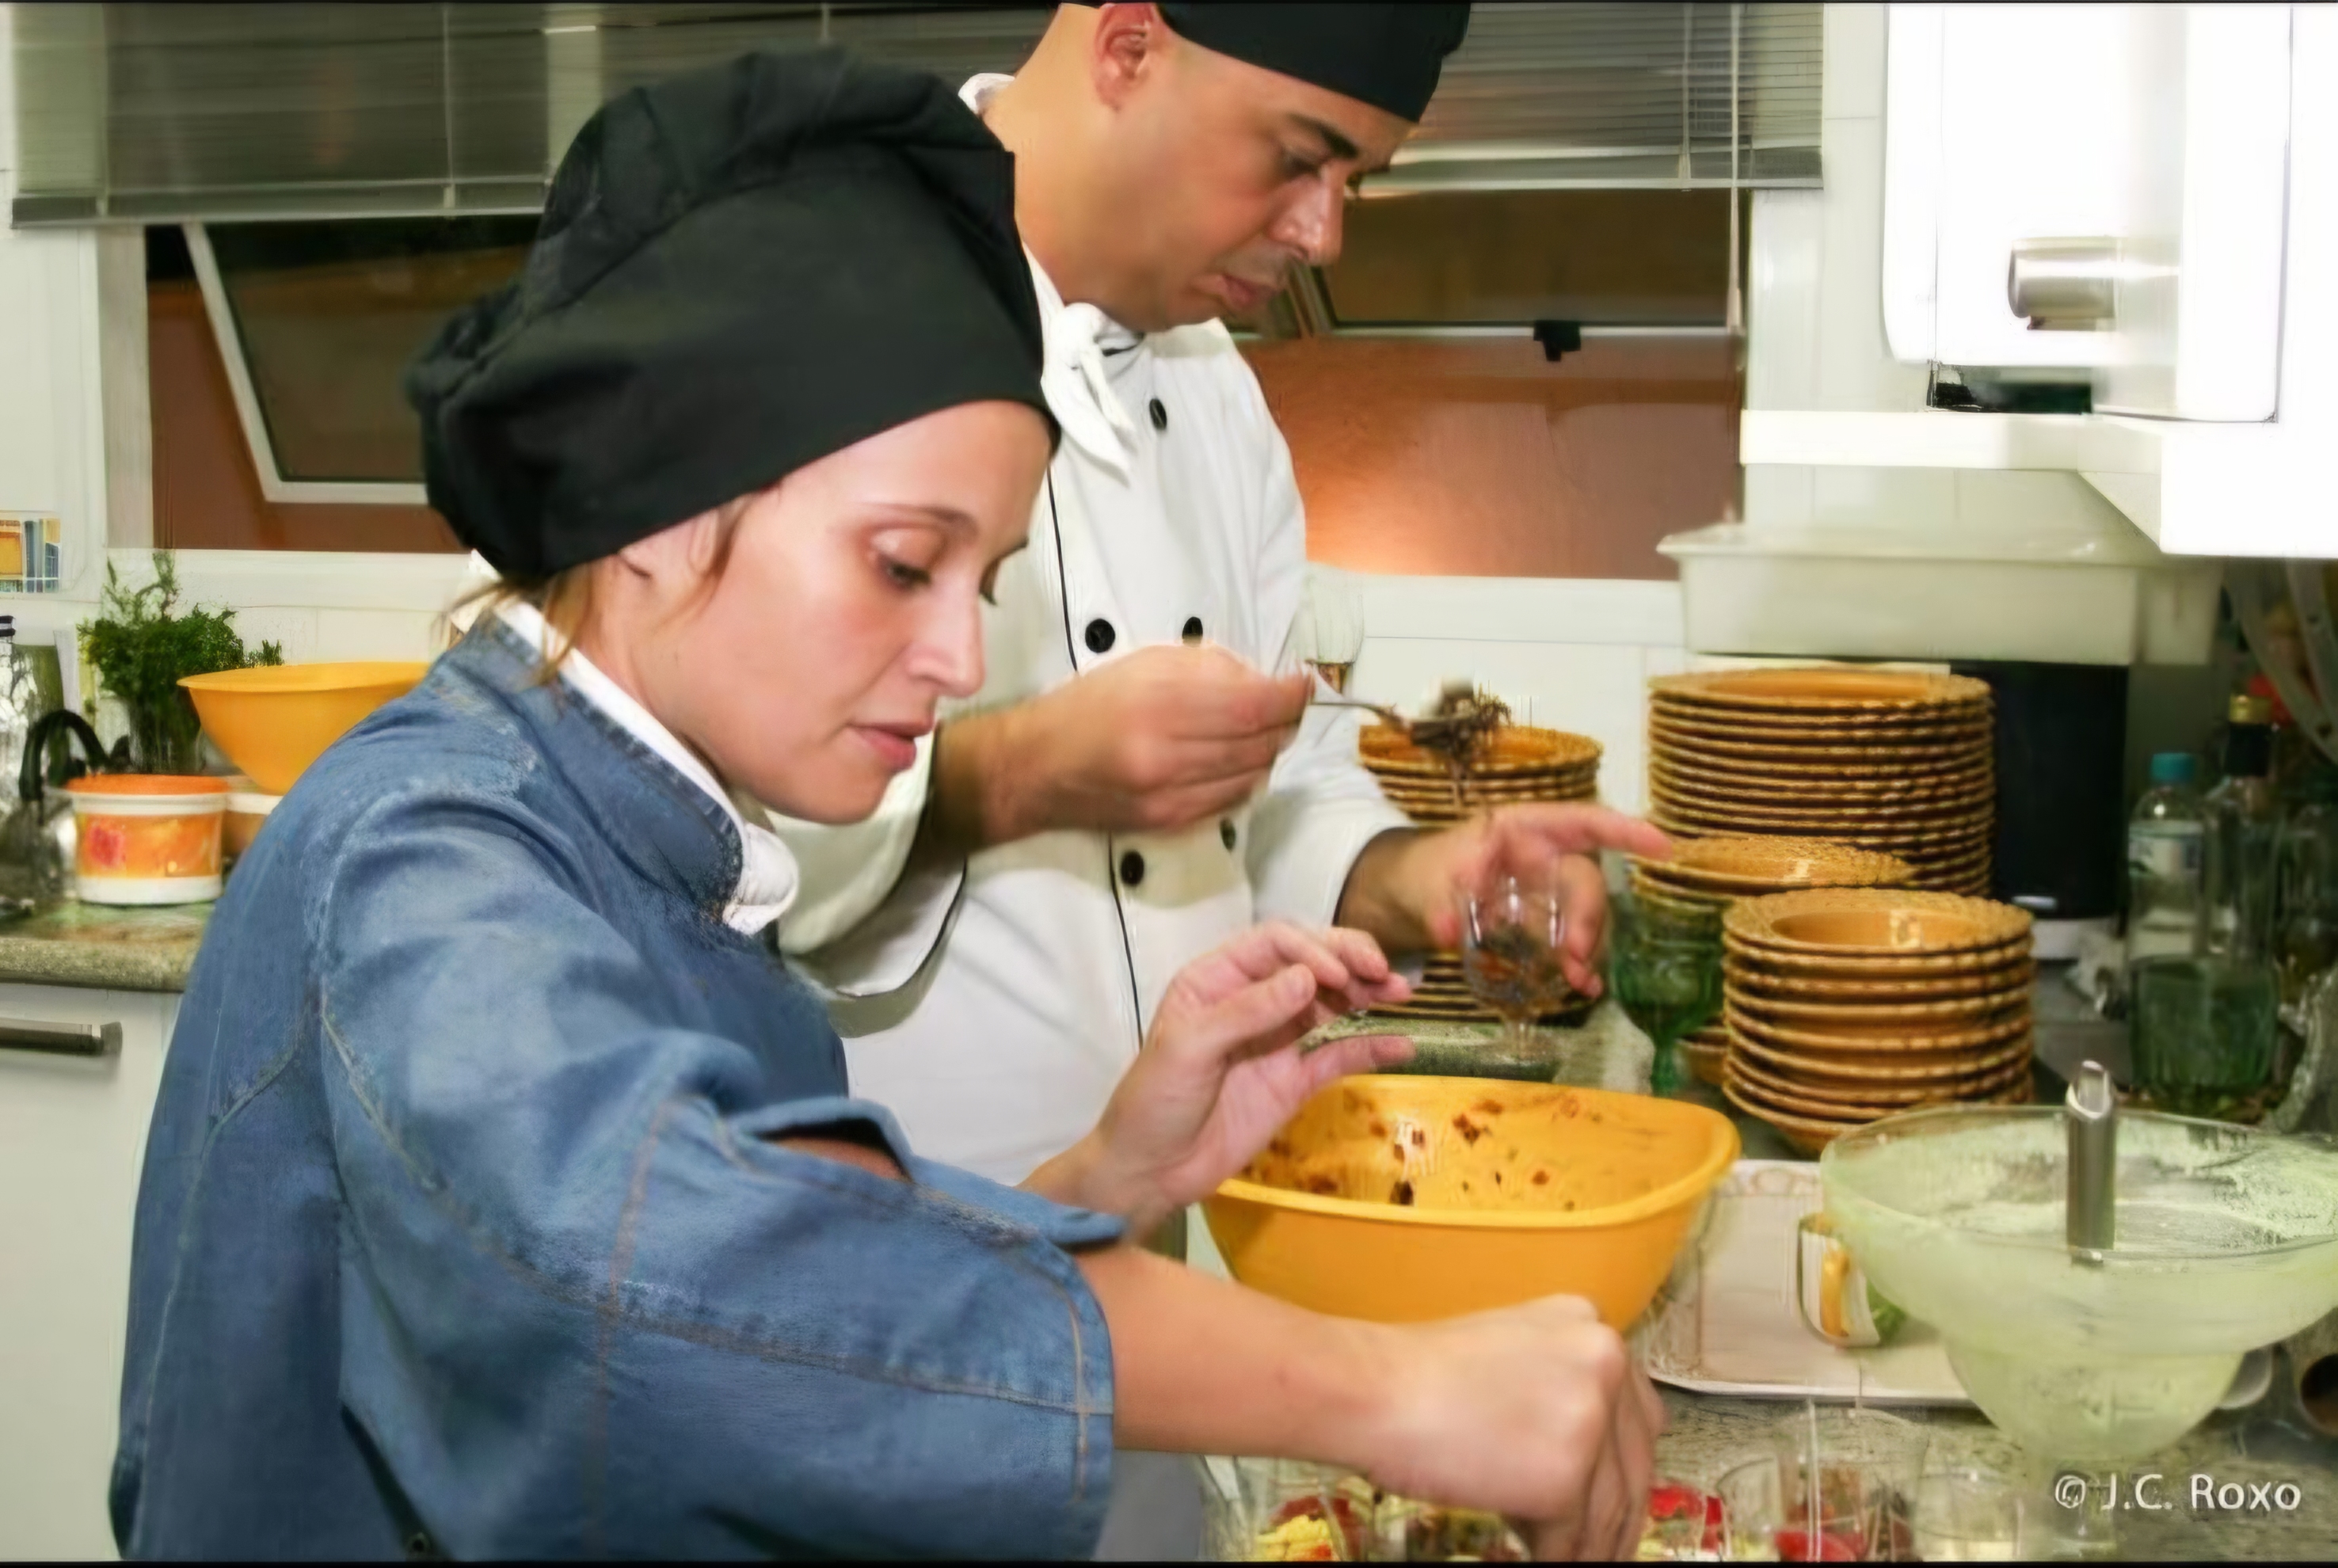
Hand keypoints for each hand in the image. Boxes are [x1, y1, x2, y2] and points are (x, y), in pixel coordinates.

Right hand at [940, 644, 1310, 846]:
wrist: (1034, 769)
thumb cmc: (1086, 706)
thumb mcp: (1141, 664)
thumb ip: (1204, 668)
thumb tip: (1259, 678)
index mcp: (1160, 704)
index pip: (1254, 704)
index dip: (1291, 694)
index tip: (1301, 682)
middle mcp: (1170, 755)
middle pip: (1261, 741)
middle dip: (1285, 721)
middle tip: (1287, 704)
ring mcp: (1172, 795)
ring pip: (1254, 773)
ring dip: (1269, 750)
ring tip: (1261, 730)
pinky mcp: (1170, 822)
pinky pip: (1233, 800)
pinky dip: (1247, 777)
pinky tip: (1238, 761)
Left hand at [1039, 923, 1412, 1232]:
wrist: (1151, 1170)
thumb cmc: (1154, 1101)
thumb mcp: (1188, 1048)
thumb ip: (1246, 1012)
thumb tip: (1307, 978)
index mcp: (1216, 980)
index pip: (1273, 944)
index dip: (1311, 950)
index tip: (1339, 974)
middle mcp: (1252, 1000)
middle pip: (1310, 964)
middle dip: (1349, 962)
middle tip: (1384, 973)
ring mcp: (1277, 1040)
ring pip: (1331, 1004)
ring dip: (1367, 996)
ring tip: (1401, 996)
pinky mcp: (1295, 1079)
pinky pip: (1339, 1055)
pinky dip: (1371, 1048)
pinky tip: (1401, 1044)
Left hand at [1338, 806, 1670, 995]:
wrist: (1406, 896)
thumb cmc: (1422, 870)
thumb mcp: (1426, 880)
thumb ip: (1439, 905)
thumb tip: (1447, 932)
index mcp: (1520, 830)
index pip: (1581, 822)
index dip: (1623, 830)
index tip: (1661, 845)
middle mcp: (1541, 858)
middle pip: (1583, 879)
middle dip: (1589, 915)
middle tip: (1577, 952)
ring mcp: (1543, 892)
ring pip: (1580, 915)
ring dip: (1585, 946)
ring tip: (1578, 980)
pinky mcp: (1538, 924)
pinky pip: (1566, 941)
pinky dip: (1576, 963)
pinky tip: (1583, 986)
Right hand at [1362, 1297, 1664, 1560]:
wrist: (1371, 1388)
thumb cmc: (1415, 1375)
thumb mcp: (1508, 1351)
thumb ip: (1557, 1383)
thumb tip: (1587, 1453)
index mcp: (1589, 1324)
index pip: (1636, 1412)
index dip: (1626, 1467)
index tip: (1619, 1501)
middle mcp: (1604, 1359)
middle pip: (1635, 1461)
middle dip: (1620, 1514)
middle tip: (1605, 1545)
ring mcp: (1590, 1415)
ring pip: (1610, 1506)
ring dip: (1591, 1543)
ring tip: (1569, 1558)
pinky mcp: (1566, 1472)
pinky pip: (1574, 1536)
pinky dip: (1559, 1556)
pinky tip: (1539, 1559)